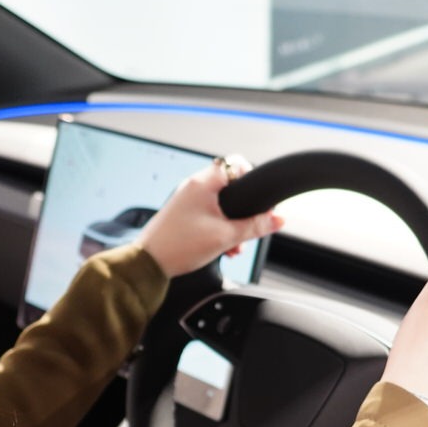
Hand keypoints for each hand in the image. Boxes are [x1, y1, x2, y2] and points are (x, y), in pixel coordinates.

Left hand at [136, 154, 284, 277]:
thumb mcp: (225, 237)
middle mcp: (193, 186)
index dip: (252, 177)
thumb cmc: (179, 246)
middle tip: (248, 228)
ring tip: (234, 245)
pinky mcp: (182, 213)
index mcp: (203, 183)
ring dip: (232, 223)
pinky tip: (222, 247)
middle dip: (243, 210)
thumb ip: (255, 227)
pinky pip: (208, 213)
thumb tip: (278, 220)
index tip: (259, 198)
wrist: (149, 263)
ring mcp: (186, 199)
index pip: (236, 163)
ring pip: (220, 204)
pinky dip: (218, 227)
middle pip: (231, 187)